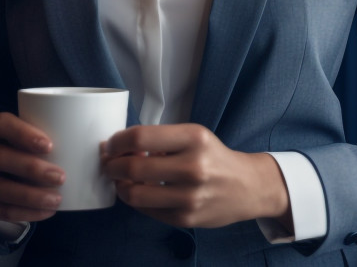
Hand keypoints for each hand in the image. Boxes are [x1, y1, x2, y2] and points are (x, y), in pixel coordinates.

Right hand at [0, 112, 64, 222]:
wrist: (2, 172)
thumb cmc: (31, 147)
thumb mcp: (39, 135)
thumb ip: (60, 132)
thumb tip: (104, 139)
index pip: (1, 124)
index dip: (23, 134)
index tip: (49, 145)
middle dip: (31, 169)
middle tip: (61, 177)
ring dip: (28, 196)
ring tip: (56, 200)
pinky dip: (22, 213)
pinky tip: (45, 213)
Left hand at [102, 124, 289, 229]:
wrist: (247, 187)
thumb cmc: (214, 158)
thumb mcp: (195, 137)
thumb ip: (161, 141)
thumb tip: (120, 148)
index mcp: (195, 138)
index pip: (141, 137)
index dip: (117, 142)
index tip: (110, 145)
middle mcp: (193, 166)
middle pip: (133, 168)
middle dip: (112, 166)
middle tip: (109, 164)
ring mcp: (190, 196)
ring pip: (134, 194)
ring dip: (119, 186)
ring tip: (120, 180)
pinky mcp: (185, 218)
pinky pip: (146, 210)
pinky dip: (136, 200)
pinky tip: (140, 191)